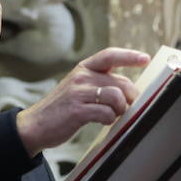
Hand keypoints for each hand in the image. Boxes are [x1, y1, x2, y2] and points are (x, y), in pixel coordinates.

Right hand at [15, 48, 149, 156]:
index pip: (110, 55)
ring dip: (119, 110)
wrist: (35, 124)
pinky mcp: (77, 110)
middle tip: (124, 109)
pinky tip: (101, 122)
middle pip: (121, 82)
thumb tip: (129, 91)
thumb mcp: (78, 87)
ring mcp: (78, 93)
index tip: (145, 58)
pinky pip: (106, 113)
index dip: (129, 56)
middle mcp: (81, 76)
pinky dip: (109, 120)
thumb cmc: (62, 108)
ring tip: (111, 115)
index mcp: (83, 68)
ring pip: (116, 97)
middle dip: (129, 98)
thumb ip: (100, 84)